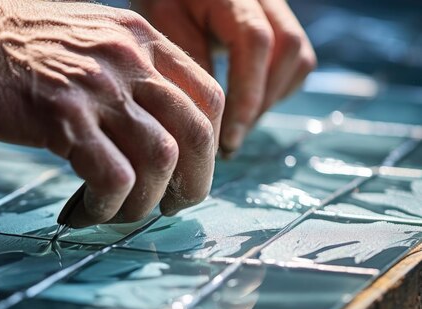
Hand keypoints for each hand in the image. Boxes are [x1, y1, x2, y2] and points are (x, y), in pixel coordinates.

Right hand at [0, 0, 223, 226]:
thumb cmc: (10, 46)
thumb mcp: (86, 40)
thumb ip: (125, 74)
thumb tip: (149, 128)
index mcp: (141, 39)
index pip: (208, 98)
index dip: (207, 147)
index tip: (185, 173)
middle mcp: (129, 59)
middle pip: (196, 133)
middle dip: (193, 183)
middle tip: (169, 208)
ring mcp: (97, 88)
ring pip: (160, 161)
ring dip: (145, 203)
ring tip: (115, 215)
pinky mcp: (62, 118)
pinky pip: (113, 179)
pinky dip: (106, 207)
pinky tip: (83, 212)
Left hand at [135, 0, 316, 155]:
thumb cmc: (163, 2)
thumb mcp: (164, 26)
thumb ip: (189, 63)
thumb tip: (210, 120)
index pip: (255, 41)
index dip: (247, 95)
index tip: (229, 139)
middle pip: (287, 50)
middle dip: (260, 104)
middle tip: (230, 142)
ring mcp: (277, 9)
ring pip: (298, 57)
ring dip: (271, 100)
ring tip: (237, 129)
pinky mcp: (281, 24)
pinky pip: (297, 60)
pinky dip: (277, 90)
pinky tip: (247, 109)